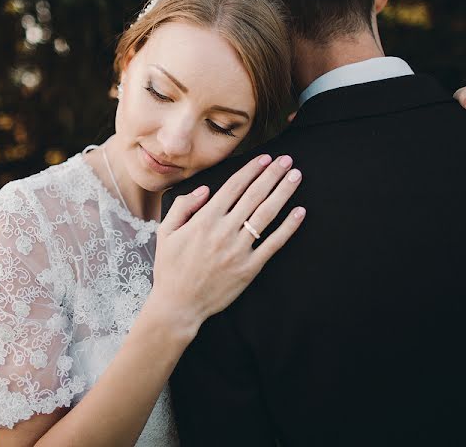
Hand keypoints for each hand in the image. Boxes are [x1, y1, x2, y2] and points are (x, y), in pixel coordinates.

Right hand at [148, 154, 304, 337]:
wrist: (178, 305)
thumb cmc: (170, 268)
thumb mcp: (165, 233)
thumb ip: (183, 206)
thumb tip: (204, 190)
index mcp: (204, 220)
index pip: (234, 187)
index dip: (252, 170)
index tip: (265, 158)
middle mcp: (224, 231)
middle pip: (254, 195)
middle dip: (272, 175)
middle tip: (287, 160)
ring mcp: (239, 249)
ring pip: (266, 214)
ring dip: (283, 192)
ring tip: (296, 176)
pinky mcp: (250, 268)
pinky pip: (273, 243)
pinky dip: (288, 227)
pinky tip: (299, 212)